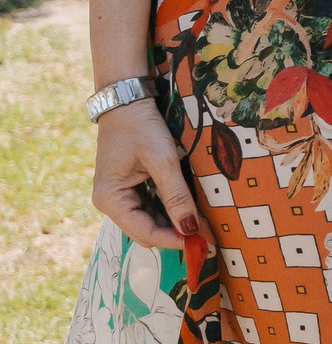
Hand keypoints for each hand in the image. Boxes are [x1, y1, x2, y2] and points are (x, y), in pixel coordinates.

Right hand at [92, 96, 198, 250]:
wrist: (127, 100)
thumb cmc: (141, 127)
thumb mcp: (162, 160)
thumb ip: (176, 195)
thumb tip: (190, 229)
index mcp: (110, 200)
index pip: (144, 232)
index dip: (173, 239)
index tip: (202, 242)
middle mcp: (111, 203)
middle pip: (146, 229)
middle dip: (175, 232)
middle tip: (208, 235)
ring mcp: (120, 195)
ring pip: (151, 219)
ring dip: (174, 222)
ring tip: (204, 223)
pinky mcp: (131, 186)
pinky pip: (151, 205)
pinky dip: (170, 208)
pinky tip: (190, 207)